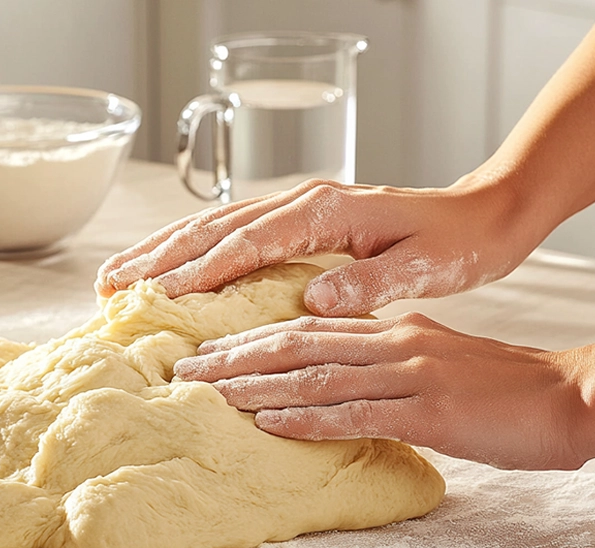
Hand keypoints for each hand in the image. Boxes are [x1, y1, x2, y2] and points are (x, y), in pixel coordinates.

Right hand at [96, 177, 538, 316]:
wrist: (484, 216)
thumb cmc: (457, 242)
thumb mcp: (424, 266)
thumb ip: (369, 281)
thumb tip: (315, 299)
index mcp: (327, 210)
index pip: (248, 241)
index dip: (199, 269)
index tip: (156, 295)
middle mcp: (304, 201)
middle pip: (215, 226)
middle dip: (159, 256)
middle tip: (110, 287)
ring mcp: (300, 207)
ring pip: (216, 226)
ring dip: (165, 251)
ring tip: (121, 277)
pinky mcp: (302, 221)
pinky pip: (235, 234)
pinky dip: (196, 251)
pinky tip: (172, 269)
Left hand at [172, 314, 587, 469]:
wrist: (570, 397)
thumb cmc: (511, 386)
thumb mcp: (444, 353)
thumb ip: (397, 352)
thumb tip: (359, 358)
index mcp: (396, 329)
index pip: (310, 328)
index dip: (254, 338)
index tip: (210, 350)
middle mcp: (395, 343)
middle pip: (298, 344)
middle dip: (237, 356)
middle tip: (186, 368)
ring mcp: (410, 376)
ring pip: (316, 376)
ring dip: (257, 386)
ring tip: (209, 393)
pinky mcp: (429, 412)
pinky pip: (356, 414)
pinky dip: (308, 419)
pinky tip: (270, 424)